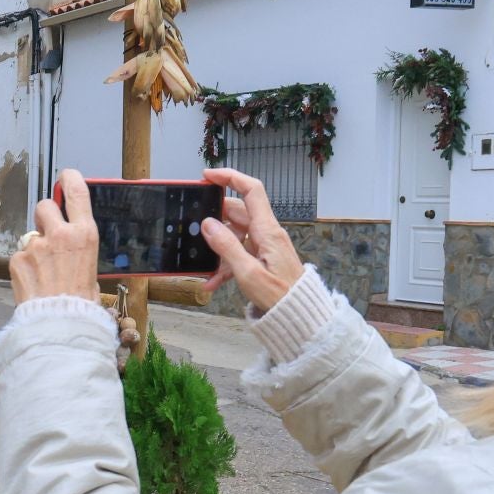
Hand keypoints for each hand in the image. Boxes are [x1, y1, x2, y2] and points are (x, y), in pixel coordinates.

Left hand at [10, 170, 99, 304]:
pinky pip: (19, 256)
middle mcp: (60, 234)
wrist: (60, 324)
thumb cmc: (81, 302)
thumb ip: (77, 249)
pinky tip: (33, 283)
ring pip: (30, 235)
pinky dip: (23, 267)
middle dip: (44, 217)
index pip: (77, 192)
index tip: (65, 176)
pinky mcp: (18, 259)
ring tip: (43, 272)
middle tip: (48, 235)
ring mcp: (36, 245)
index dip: (69, 179)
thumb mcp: (91, 269)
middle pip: (44, 205)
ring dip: (34, 248)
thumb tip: (69, 243)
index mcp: (84, 234)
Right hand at [199, 168, 305, 313]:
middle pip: (237, 212)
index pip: (251, 190)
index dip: (230, 177)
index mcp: (267, 231)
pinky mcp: (261, 258)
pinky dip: (224, 264)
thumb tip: (208, 224)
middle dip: (214, 218)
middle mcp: (266, 233)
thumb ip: (226, 247)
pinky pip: (238, 253)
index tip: (207, 176)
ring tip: (203, 265)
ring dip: (217, 247)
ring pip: (234, 234)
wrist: (298, 316)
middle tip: (194, 227)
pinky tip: (213, 281)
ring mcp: (263, 246)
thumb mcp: (248, 273)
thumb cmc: (279, 296)